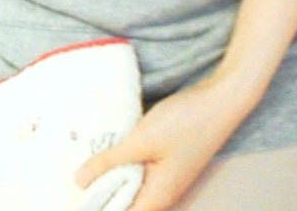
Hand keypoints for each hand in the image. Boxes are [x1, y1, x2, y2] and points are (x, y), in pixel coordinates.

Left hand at [76, 69, 256, 210]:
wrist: (224, 96)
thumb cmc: (187, 120)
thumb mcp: (142, 139)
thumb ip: (110, 161)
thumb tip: (78, 181)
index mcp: (157, 198)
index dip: (96, 207)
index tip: (73, 196)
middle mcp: (162, 193)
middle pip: (123, 203)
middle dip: (98, 192)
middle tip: (72, 176)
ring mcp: (167, 176)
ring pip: (130, 184)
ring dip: (110, 174)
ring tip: (85, 160)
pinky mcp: (168, 159)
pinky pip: (139, 169)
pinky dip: (123, 161)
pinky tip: (109, 146)